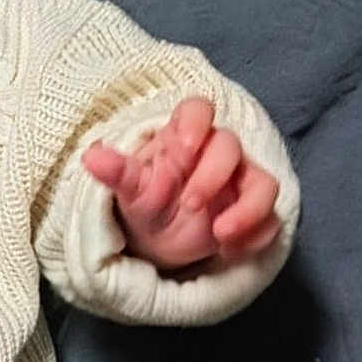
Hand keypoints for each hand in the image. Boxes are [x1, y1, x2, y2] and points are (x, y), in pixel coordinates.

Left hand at [81, 96, 281, 271]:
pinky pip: (270, 221)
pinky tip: (228, 251)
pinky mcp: (253, 214)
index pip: (198, 109)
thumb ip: (117, 173)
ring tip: (220, 234)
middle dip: (212, 175)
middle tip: (190, 205)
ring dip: (248, 209)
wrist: (157, 241)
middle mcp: (216, 155)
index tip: (183, 150)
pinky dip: (255, 236)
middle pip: (230, 146)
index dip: (196, 124)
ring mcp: (240, 184)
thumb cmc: (146, 204)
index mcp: (183, 138)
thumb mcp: (129, 191)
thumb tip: (90, 157)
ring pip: (263, 183)